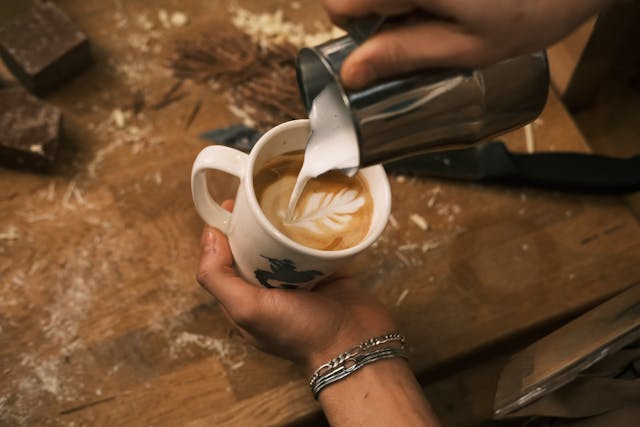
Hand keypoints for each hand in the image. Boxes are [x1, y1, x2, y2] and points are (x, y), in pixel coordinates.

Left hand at [196, 200, 396, 375]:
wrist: (356, 343)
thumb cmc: (301, 333)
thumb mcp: (249, 309)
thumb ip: (219, 278)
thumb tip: (208, 236)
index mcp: (246, 300)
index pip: (224, 261)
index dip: (223, 233)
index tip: (230, 207)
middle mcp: (270, 290)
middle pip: (254, 248)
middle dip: (252, 224)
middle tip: (257, 198)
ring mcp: (300, 280)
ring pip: (283, 245)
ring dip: (282, 225)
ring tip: (283, 199)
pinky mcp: (326, 272)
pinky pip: (314, 245)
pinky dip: (312, 231)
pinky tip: (310, 213)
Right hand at [321, 0, 617, 88]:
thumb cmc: (532, 7)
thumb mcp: (465, 46)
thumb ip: (404, 54)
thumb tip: (351, 73)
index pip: (338, 4)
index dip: (357, 29)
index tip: (389, 39)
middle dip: (384, 12)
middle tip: (428, 24)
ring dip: (406, 3)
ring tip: (450, 9)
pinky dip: (421, 0)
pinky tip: (454, 1)